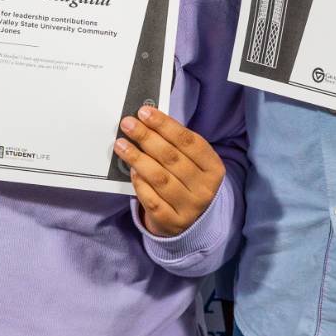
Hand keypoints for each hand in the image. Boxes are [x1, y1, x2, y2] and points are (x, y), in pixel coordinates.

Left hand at [115, 106, 224, 237]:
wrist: (191, 223)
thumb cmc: (187, 182)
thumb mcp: (191, 163)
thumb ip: (175, 144)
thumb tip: (147, 120)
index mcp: (214, 168)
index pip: (188, 141)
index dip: (165, 125)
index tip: (145, 112)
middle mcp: (205, 189)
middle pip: (172, 158)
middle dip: (147, 137)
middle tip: (128, 124)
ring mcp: (189, 208)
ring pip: (160, 178)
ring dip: (137, 158)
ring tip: (121, 144)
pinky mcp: (171, 222)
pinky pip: (151, 199)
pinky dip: (139, 182)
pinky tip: (130, 169)